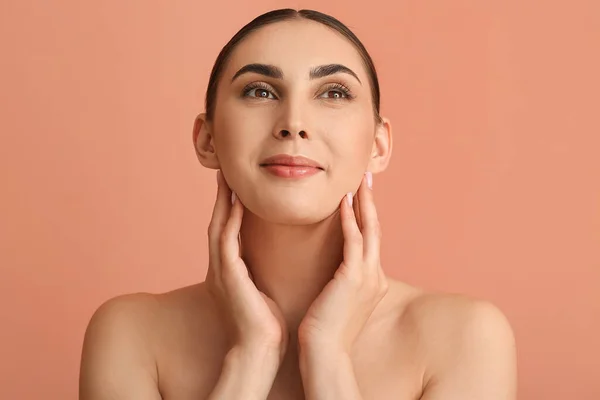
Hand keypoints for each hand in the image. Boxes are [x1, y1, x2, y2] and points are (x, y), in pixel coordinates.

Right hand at [205, 170, 287, 358]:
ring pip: (219, 226)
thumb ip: (260, 274)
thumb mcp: (262, 291)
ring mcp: (221, 271)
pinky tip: (236, 203)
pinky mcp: (228, 275)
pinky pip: (226, 241)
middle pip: (219, 223)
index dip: (230, 207)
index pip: (228, 231)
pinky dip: (230, 220)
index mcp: (230, 270)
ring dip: (222, 202)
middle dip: (221, 198)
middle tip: (224, 173)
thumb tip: (275, 262)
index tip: (236, 186)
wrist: (260, 348)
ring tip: (226, 178)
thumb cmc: (265, 324)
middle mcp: (221, 267)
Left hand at [298, 172, 387, 352]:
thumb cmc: (325, 328)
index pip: (370, 240)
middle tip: (366, 177)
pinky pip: (354, 240)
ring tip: (358, 180)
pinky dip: (350, 219)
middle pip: (375, 229)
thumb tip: (334, 269)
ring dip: (363, 203)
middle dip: (370, 202)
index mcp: (372, 281)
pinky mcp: (354, 277)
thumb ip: (342, 281)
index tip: (359, 195)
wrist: (324, 352)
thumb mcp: (338, 300)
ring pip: (369, 230)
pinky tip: (343, 201)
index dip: (366, 216)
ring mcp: (368, 276)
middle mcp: (375, 275)